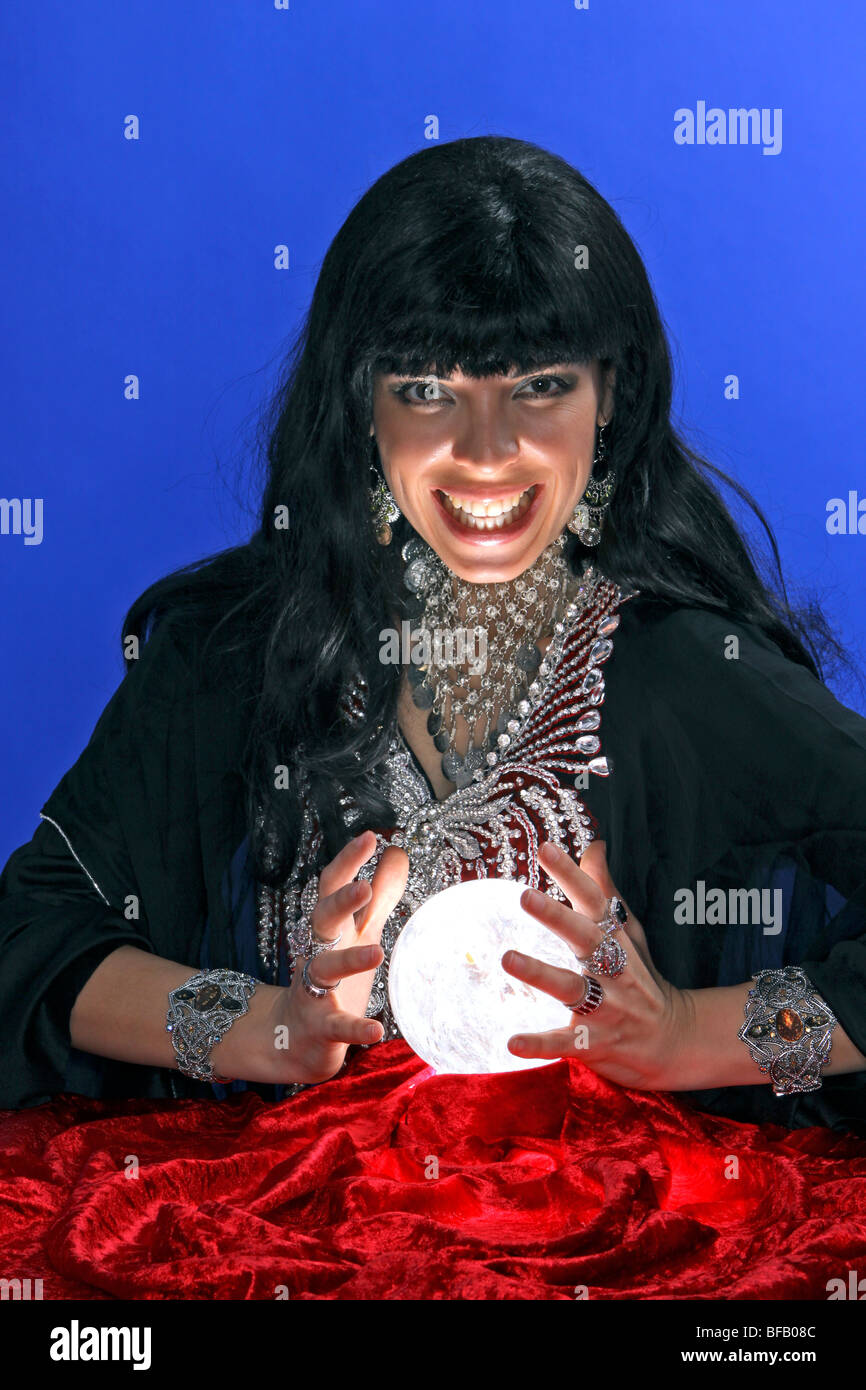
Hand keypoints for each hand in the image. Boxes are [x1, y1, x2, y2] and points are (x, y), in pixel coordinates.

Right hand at [263, 830, 408, 1085]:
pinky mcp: (323, 1028)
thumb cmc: (333, 979)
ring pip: (326, 969)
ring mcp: (316, 991)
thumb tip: (398, 851)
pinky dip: (355, 1028)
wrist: (296, 1040)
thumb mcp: (359, 934)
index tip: (370, 836)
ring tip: (377, 952)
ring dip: (349, 960)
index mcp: (330, 929)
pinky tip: (376, 1029)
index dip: (348, 862)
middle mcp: (319, 953)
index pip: (334, 887)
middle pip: (323, 919)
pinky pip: (337, 1026)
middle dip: (340, 902)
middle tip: (363, 887)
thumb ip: (381, 896)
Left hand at [502, 839, 694, 1089]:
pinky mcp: (594, 1043)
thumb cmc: (641, 979)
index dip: (571, 874)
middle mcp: (613, 971)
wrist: (675, 1041)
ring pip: (572, 989)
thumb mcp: (628, 933)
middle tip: (525, 896)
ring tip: (508, 958)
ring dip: (540, 973)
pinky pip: (565, 1043)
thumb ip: (605, 891)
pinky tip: (512, 1043)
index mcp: (617, 941)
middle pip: (585, 939)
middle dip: (557, 917)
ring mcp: (606, 1008)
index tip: (545, 848)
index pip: (594, 900)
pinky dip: (539, 1044)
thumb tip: (593, 845)